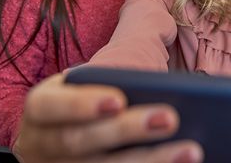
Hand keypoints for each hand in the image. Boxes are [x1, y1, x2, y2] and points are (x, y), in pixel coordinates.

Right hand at [13, 73, 203, 162]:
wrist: (63, 134)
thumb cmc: (88, 100)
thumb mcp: (86, 83)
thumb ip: (113, 77)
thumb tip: (153, 80)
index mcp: (40, 108)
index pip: (52, 106)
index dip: (82, 105)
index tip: (119, 100)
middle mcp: (40, 146)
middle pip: (79, 143)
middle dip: (127, 131)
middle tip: (170, 118)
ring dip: (151, 162)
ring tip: (191, 151)